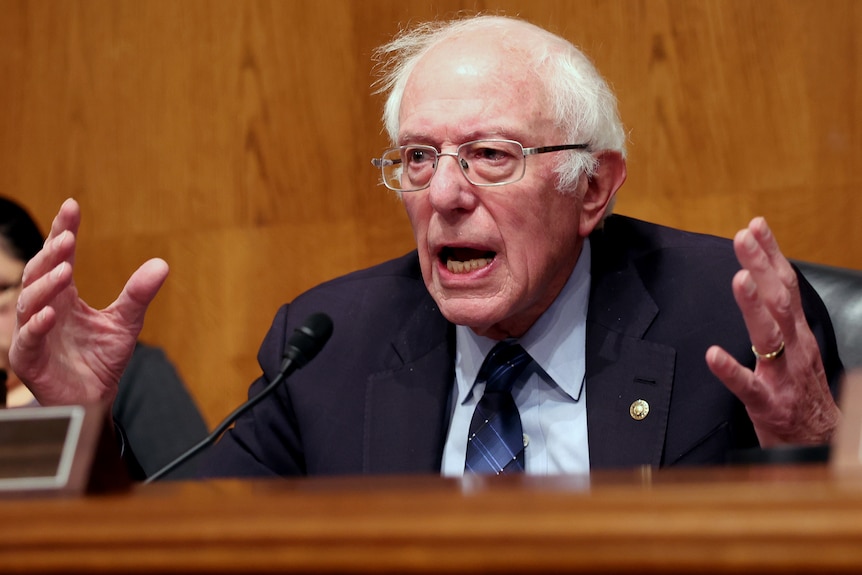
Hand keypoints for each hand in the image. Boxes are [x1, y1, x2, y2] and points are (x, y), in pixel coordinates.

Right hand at [9, 198, 168, 405]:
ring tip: (65, 270)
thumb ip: (138, 294)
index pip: (60, 257)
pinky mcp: (29, 359)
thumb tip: (162, 264)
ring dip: (46, 284)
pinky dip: (37, 325)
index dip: (62, 231)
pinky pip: (28, 339)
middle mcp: (45, 308)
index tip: (72, 206)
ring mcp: (34, 332)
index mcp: (64, 295)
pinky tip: (51, 314)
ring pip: (30, 301)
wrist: (95, 398)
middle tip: (68, 237)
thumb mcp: (125, 322)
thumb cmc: (101, 359)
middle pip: (41, 273)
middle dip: (52, 254)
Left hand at [705, 217, 839, 445]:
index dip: (772, 255)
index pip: (787, 286)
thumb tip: (763, 282)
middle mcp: (795, 349)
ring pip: (769, 337)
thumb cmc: (801, 394)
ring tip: (739, 280)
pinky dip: (731, 370)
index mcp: (798, 334)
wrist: (820, 443)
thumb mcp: (796, 350)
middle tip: (743, 236)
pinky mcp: (769, 405)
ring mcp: (783, 377)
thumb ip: (780, 320)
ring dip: (753, 306)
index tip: (756, 226)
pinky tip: (713, 355)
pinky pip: (748, 386)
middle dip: (761, 266)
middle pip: (780, 301)